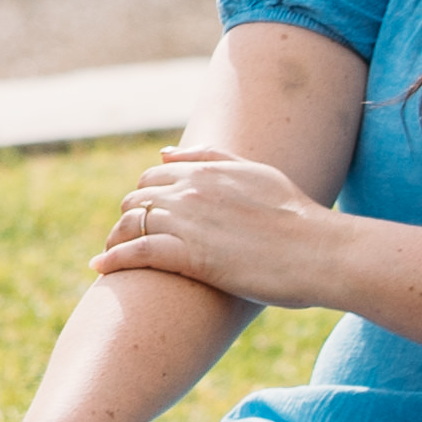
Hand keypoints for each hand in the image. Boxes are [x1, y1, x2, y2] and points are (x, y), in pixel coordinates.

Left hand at [92, 147, 366, 309]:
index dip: (145, 196)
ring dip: (115, 239)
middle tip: (125, 238)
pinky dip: (112, 258)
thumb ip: (210, 159)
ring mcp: (187, 220)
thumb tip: (165, 153)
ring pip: (130, 223)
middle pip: (137, 198)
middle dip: (128, 217)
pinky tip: (100, 268)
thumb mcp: (256, 174)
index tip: (143, 215)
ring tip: (108, 255)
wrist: (322, 253)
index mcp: (208, 170)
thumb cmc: (297, 220)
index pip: (155, 176)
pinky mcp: (188, 254)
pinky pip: (135, 252)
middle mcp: (191, 190)